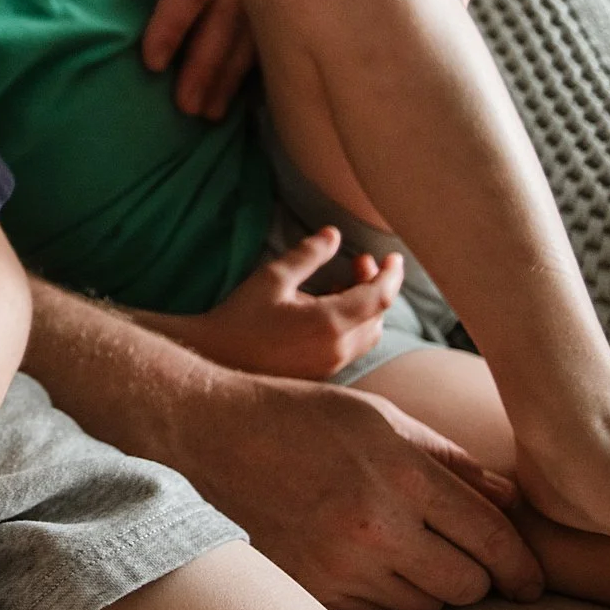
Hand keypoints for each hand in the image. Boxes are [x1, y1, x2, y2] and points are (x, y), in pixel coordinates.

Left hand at [94, 0, 318, 119]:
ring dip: (237, 68)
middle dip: (211, 60)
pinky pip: (282, 13)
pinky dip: (262, 55)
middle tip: (186, 106)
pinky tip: (244, 90)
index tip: (152, 57)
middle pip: (237, 7)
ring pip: (264, 18)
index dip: (177, 16)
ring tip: (210, 110)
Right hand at [170, 229, 400, 378]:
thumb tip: (333, 234)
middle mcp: (338, 348)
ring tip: (340, 285)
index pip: (380, 297)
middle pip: (378, 315)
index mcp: (330, 322)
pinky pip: (352, 347)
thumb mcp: (272, 278)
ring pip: (368, 334)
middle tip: (358, 261)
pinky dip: (352, 324)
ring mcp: (331, 365)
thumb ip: (307, 255)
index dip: (390, 274)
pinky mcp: (322, 375)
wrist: (215, 360)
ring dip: (365, 307)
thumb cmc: (241, 318)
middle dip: (375, 286)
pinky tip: (327, 310)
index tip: (393, 257)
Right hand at [179, 374, 544, 609]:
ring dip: (432, 589)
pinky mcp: (313, 587)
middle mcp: (375, 524)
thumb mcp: (381, 418)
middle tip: (469, 563)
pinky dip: (391, 597)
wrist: (210, 436)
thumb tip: (509, 501)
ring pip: (425, 606)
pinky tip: (376, 566)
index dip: (522, 566)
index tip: (530, 581)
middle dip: (479, 578)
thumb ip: (450, 460)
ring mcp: (340, 562)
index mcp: (402, 474)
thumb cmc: (302, 418)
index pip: (492, 538)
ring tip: (412, 556)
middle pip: (467, 585)